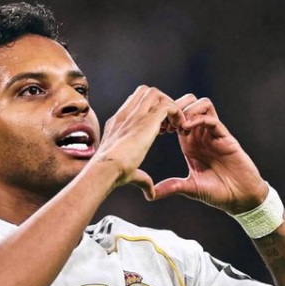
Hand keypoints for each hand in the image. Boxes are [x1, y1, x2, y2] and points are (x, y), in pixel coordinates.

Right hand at [93, 86, 188, 200]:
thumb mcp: (128, 174)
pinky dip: (176, 113)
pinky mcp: (147, 121)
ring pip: (156, 94)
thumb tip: (150, 193)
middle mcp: (126, 115)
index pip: (134, 104)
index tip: (159, 129)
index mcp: (117, 124)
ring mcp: (135, 116)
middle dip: (160, 103)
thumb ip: (141, 178)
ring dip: (168, 106)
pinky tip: (179, 129)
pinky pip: (168, 105)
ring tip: (174, 126)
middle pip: (145, 92)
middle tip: (168, 124)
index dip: (149, 111)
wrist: (105, 169)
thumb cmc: (111, 174)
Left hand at [153, 94, 267, 213]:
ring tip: (178, 125)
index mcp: (190, 144)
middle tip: (165, 123)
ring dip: (188, 110)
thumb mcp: (189, 188)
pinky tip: (186, 129)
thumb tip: (151, 195)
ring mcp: (214, 135)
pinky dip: (198, 119)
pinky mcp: (226, 137)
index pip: (177, 119)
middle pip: (189, 105)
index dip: (166, 119)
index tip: (155, 129)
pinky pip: (212, 119)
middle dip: (176, 108)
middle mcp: (201, 136)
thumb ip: (171, 187)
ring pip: (202, 105)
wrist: (240, 198)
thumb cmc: (218, 192)